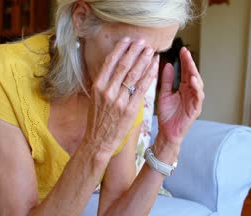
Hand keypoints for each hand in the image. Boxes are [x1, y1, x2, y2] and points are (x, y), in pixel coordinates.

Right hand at [82, 38, 159, 156]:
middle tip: (143, 42)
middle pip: (123, 66)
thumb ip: (105, 83)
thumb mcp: (96, 98)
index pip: (110, 62)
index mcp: (98, 86)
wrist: (98, 140)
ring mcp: (118, 100)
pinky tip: (154, 67)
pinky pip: (141, 89)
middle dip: (134, 51)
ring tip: (151, 51)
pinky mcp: (130, 109)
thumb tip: (114, 67)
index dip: (120, 49)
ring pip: (133, 75)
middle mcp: (107, 91)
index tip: (128, 40)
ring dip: (143, 61)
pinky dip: (149, 76)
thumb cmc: (98, 120)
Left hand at [157, 47, 203, 145]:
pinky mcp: (196, 109)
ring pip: (198, 84)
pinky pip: (198, 97)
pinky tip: (192, 80)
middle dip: (190, 63)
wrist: (167, 132)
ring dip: (195, 74)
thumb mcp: (164, 94)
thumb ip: (167, 80)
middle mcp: (191, 92)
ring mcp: (195, 100)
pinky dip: (197, 88)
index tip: (182, 49)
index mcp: (184, 88)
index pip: (186, 71)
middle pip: (193, 75)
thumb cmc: (166, 115)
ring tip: (190, 65)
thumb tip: (168, 64)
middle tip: (186, 52)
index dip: (185, 61)